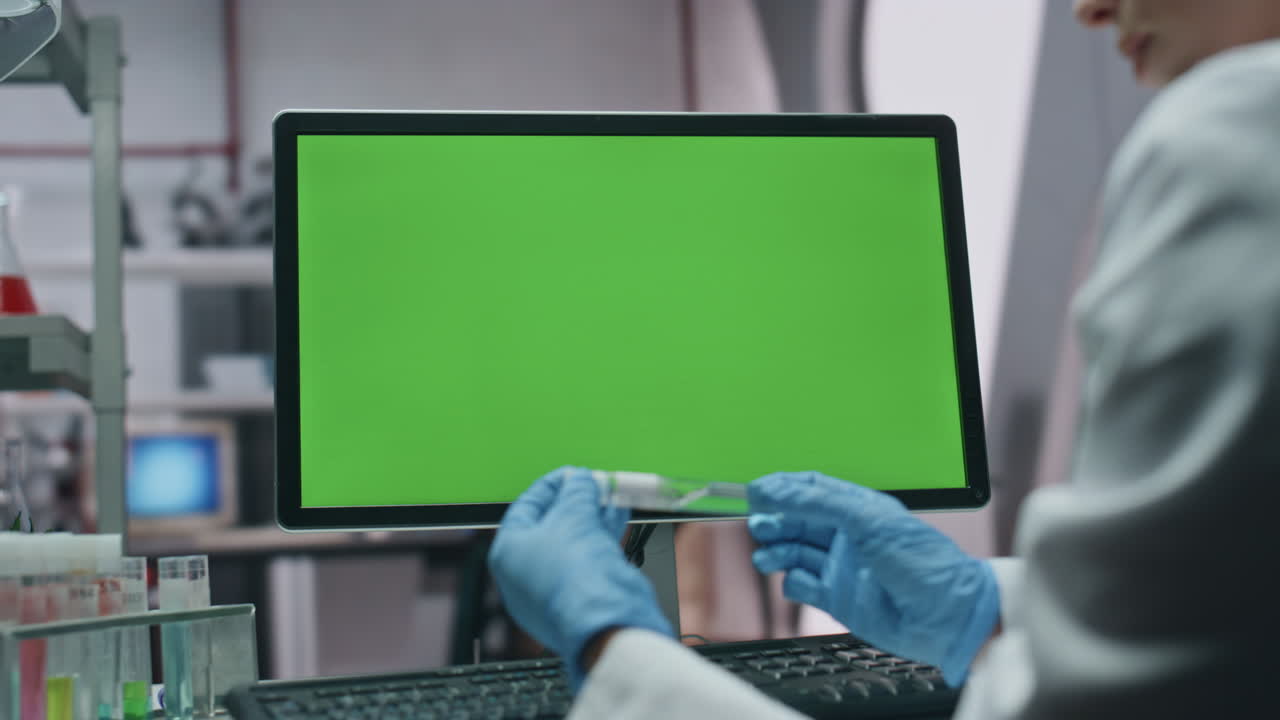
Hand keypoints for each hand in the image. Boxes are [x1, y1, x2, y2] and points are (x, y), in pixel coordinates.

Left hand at [488, 466, 672, 686]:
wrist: (604, 620)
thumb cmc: (575, 570)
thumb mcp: (574, 514)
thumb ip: (576, 491)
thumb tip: (579, 480)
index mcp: (507, 553)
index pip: (525, 507)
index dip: (552, 486)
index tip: (572, 475)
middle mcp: (523, 575)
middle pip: (550, 526)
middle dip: (577, 502)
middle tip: (596, 485)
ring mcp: (549, 591)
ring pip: (572, 545)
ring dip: (593, 518)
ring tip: (613, 497)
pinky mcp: (576, 600)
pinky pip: (586, 562)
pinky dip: (601, 540)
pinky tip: (618, 519)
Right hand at [748, 472, 998, 684]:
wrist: (948, 616)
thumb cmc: (924, 562)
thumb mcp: (869, 520)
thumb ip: (819, 503)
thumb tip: (776, 490)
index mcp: (858, 509)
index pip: (811, 489)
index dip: (783, 488)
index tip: (756, 491)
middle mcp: (848, 536)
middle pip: (797, 521)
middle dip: (775, 520)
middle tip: (760, 525)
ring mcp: (841, 567)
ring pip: (795, 553)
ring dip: (777, 551)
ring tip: (767, 556)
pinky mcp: (837, 598)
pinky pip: (802, 585)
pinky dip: (793, 582)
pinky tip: (798, 581)